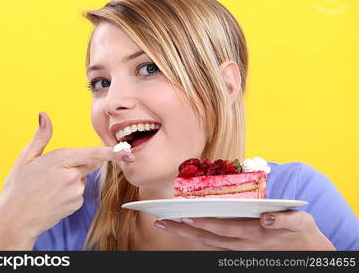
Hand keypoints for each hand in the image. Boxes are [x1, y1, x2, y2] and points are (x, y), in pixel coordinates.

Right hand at [0, 112, 133, 248]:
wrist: (15, 220)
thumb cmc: (18, 188)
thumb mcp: (25, 158)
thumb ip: (41, 136)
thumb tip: (43, 115)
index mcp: (60, 160)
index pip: (92, 153)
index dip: (111, 152)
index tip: (126, 151)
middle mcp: (71, 175)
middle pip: (87, 163)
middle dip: (77, 164)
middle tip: (51, 175)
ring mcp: (75, 192)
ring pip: (81, 179)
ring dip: (71, 179)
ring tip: (48, 188)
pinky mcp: (76, 204)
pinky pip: (78, 192)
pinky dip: (69, 192)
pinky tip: (53, 197)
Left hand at [154, 210, 335, 249]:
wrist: (309, 252)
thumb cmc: (302, 232)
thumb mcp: (299, 222)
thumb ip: (282, 220)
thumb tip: (266, 218)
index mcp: (254, 234)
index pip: (222, 228)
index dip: (202, 223)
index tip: (183, 217)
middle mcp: (243, 244)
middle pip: (207, 238)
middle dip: (182, 230)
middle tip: (160, 222)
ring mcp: (240, 250)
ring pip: (207, 244)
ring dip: (185, 235)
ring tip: (166, 225)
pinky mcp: (240, 251)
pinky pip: (214, 247)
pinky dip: (197, 240)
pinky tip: (186, 232)